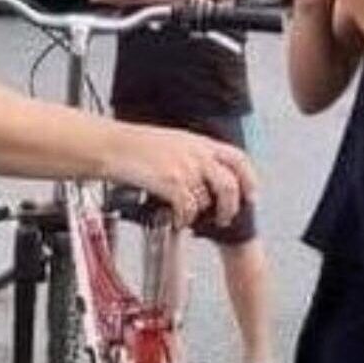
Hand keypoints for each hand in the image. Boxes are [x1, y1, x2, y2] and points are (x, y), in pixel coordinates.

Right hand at [106, 123, 256, 229]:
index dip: (249, 179)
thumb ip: (194, 156)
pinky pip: (187, 209)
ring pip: (207, 201)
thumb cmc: (137, 145)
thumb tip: (207, 176)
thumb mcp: (174, 143)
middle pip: (229, 185)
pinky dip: (184, 219)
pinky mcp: (170, 182)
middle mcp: (197, 154)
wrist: (112, 145)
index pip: (238, 159)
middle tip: (224, 219)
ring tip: (188, 218)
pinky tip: (176, 219)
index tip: (251, 195)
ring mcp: (184, 168)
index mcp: (200, 143)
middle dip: (230, 207)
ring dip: (199, 215)